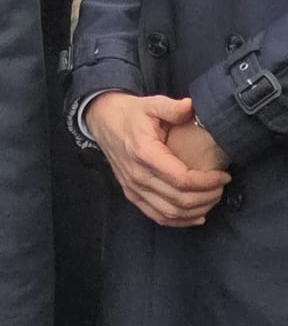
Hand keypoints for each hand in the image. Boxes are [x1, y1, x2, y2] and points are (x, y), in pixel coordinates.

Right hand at [84, 94, 230, 226]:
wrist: (102, 121)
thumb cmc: (131, 114)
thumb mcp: (151, 104)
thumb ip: (171, 107)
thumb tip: (190, 106)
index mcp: (145, 154)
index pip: (182, 180)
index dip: (208, 182)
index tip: (223, 175)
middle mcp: (138, 175)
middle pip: (179, 200)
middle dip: (208, 197)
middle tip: (222, 187)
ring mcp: (133, 187)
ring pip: (170, 212)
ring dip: (196, 210)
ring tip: (212, 198)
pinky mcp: (131, 193)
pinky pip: (156, 216)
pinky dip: (179, 221)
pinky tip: (196, 216)